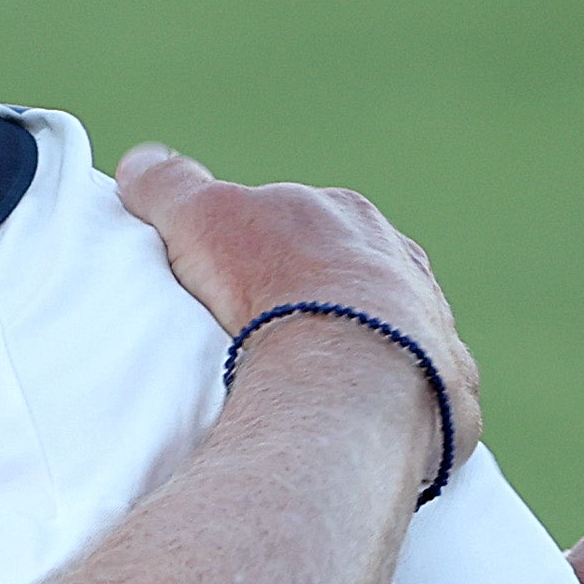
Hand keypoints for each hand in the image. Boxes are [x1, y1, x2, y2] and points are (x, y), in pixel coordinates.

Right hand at [114, 147, 479, 480]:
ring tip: (299, 385)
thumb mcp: (202, 218)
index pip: (297, 222)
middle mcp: (399, 262)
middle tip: (259, 337)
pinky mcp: (441, 388)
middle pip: (344, 274)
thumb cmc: (277, 288)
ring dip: (348, 349)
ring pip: (381, 331)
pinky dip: (378, 401)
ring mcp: (427, 325)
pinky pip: (407, 391)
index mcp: (346, 215)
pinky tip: (345, 419)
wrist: (352, 372)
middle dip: (309, 298)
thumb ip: (170, 186)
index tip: (227, 279)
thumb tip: (141, 164)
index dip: (257, 247)